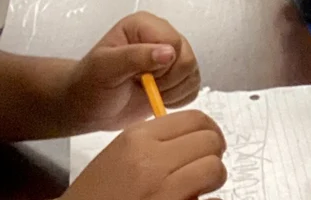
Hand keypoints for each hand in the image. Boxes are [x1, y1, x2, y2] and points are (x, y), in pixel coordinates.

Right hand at [64, 110, 225, 199]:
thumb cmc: (96, 196)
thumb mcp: (121, 154)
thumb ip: (156, 142)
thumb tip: (198, 136)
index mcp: (138, 138)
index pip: (196, 118)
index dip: (209, 130)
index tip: (210, 142)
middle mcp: (151, 160)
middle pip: (210, 140)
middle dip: (214, 154)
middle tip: (207, 166)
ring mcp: (161, 190)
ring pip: (214, 168)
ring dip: (213, 178)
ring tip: (201, 187)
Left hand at [66, 13, 199, 132]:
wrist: (87, 106)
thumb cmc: (89, 84)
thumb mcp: (105, 68)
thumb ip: (135, 57)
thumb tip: (168, 52)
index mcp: (145, 25)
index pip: (174, 42)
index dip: (161, 66)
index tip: (138, 77)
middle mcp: (161, 36)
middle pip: (187, 58)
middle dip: (167, 81)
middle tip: (143, 86)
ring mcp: (171, 55)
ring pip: (192, 73)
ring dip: (172, 92)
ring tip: (148, 92)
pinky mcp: (177, 75)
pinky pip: (193, 87)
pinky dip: (178, 99)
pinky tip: (158, 98)